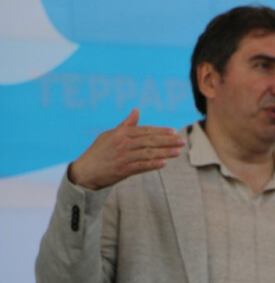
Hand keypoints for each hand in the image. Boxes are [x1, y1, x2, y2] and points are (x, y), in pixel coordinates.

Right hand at [68, 109, 184, 189]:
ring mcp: (123, 157)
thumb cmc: (98, 152)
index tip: (174, 131)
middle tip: (182, 141)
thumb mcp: (110, 135)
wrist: (85, 171)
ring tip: (178, 152)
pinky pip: (141, 166)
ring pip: (148, 153)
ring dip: (165, 152)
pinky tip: (164, 163)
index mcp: (121, 133)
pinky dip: (153, 165)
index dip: (161, 131)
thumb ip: (126, 124)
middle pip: (150, 141)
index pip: (145, 130)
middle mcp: (123, 143)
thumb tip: (136, 111)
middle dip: (168, 141)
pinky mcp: (123, 170)